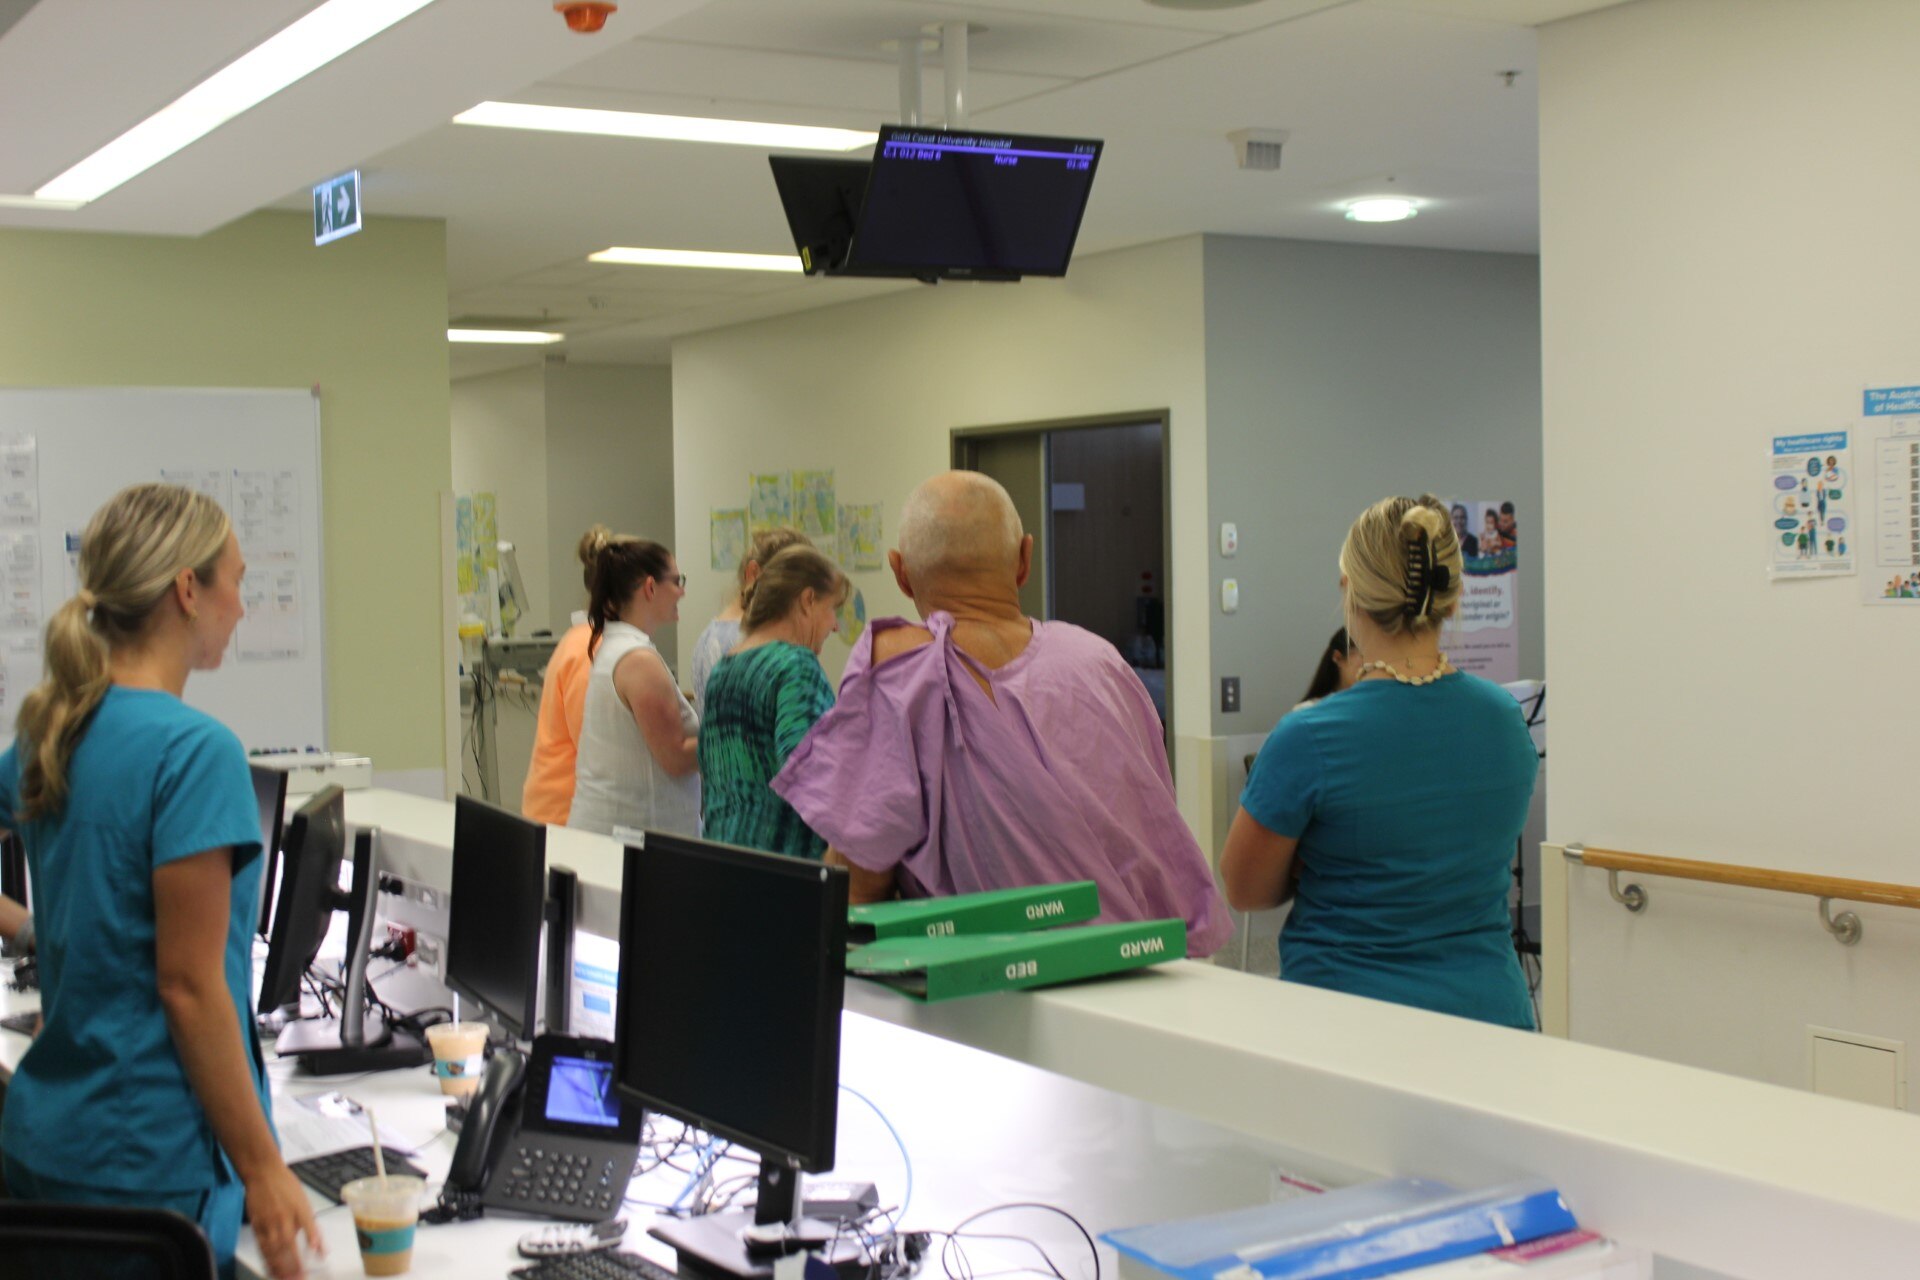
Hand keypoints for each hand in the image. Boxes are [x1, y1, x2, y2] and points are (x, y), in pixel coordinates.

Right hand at [246, 1161, 324, 1279]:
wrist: (264, 1173)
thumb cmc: (287, 1188)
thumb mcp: (305, 1205)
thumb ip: (313, 1230)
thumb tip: (321, 1250)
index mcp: (294, 1217)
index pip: (300, 1245)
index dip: (303, 1261)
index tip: (308, 1273)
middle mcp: (279, 1224)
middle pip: (284, 1253)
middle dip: (289, 1270)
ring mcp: (265, 1226)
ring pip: (271, 1253)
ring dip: (277, 1269)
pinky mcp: (255, 1227)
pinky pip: (261, 1248)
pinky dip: (266, 1261)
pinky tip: (270, 1270)